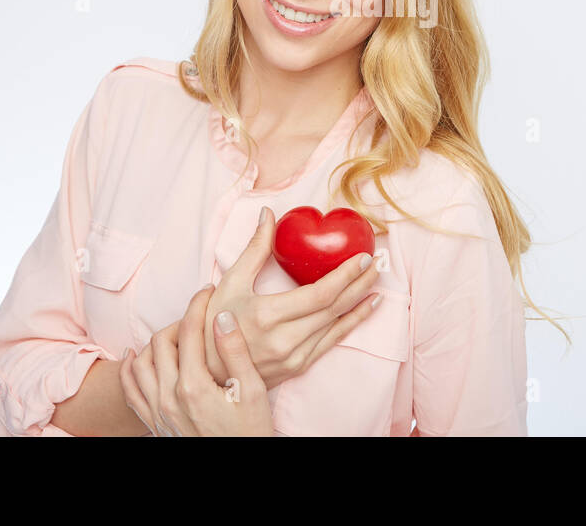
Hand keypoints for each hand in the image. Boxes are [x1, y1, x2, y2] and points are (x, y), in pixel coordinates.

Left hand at [120, 284, 273, 436]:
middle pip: (161, 341)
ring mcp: (157, 411)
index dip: (198, 304)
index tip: (208, 291)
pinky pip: (130, 389)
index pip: (189, 331)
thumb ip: (234, 351)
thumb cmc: (249, 433)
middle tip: (198, 315)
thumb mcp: (251, 391)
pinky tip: (138, 355)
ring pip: (141, 362)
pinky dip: (130, 368)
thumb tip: (221, 315)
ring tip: (177, 335)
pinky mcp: (154, 423)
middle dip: (179, 320)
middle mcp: (168, 397)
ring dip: (156, 342)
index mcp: (193, 386)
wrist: (236, 471)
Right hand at [202, 205, 381, 388]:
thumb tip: (268, 214)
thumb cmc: (213, 324)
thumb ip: (254, 249)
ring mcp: (293, 357)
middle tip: (378, 263)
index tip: (362, 257)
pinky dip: (351, 323)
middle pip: (334, 308)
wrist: (208, 372)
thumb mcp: (229, 283)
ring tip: (377, 281)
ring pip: (337, 326)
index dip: (345, 276)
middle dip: (360, 283)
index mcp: (267, 316)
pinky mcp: (298, 366)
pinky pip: (331, 342)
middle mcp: (284, 340)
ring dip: (360, 302)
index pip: (319, 295)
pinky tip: (365, 308)